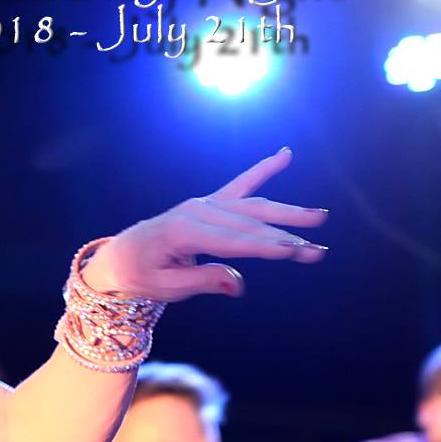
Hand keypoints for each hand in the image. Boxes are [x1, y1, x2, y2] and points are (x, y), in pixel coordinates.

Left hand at [77, 148, 328, 300]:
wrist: (121, 254)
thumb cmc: (141, 274)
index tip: (294, 252)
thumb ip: (201, 282)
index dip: (265, 247)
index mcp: (183, 231)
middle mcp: (196, 211)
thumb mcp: (165, 287)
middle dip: (286, 238)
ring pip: (253, 207)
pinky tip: (285, 154)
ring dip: (287, 214)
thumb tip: (238, 284)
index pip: (232, 241)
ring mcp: (204, 204)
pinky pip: (241, 184)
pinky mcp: (209, 203)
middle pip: (249, 225)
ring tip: (319, 218)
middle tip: (317, 252)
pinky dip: (263, 169)